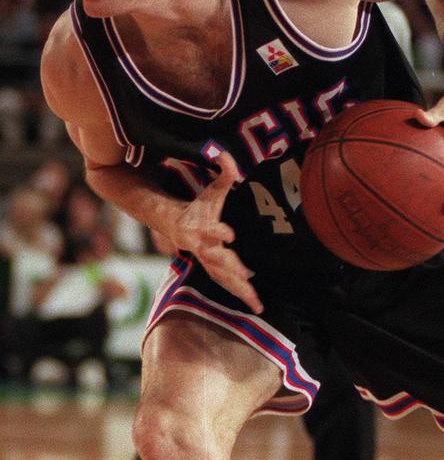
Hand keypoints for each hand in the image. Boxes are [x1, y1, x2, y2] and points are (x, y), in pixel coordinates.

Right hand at [172, 152, 262, 313]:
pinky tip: (252, 302)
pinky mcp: (209, 266)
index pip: (210, 230)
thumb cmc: (195, 205)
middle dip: (234, 274)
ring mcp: (205, 259)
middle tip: (250, 283)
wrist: (169, 222)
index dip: (218, 233)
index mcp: (201, 228)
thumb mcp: (210, 188)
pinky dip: (237, 292)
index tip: (230, 235)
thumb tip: (226, 154)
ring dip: (239, 291)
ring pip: (222, 278)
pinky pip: (224, 282)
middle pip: (218, 263)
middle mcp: (201, 247)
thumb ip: (222, 173)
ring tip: (257, 305)